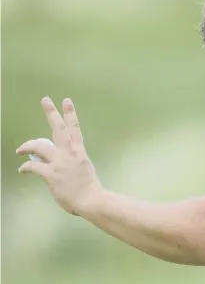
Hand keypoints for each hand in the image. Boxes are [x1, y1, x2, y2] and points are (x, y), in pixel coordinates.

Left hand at [16, 97, 101, 215]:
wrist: (90, 198)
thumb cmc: (89, 186)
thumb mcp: (83, 167)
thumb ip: (72, 161)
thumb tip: (61, 161)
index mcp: (78, 151)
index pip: (74, 128)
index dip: (70, 113)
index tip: (66, 101)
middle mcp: (69, 152)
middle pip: (59, 128)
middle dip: (51, 113)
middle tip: (45, 100)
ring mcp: (59, 162)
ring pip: (39, 146)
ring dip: (27, 146)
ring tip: (20, 149)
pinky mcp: (50, 174)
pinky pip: (33, 167)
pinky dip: (25, 167)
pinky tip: (22, 169)